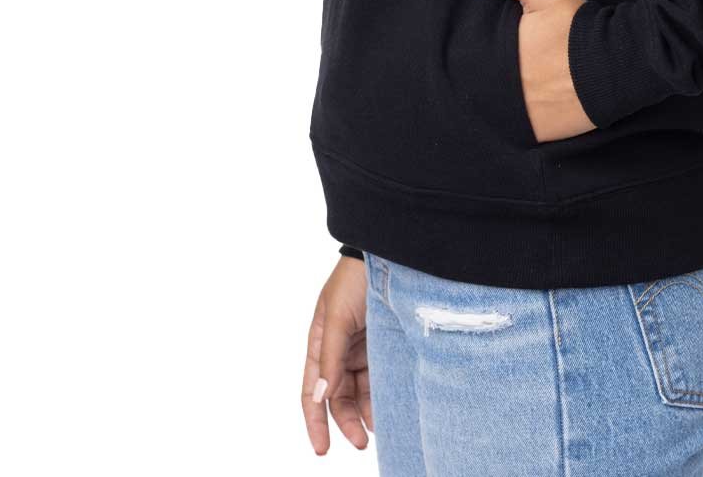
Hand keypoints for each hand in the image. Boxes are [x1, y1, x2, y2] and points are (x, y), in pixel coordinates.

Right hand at [302, 254, 369, 455]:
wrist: (390, 254)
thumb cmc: (356, 279)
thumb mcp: (339, 317)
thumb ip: (330, 357)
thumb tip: (320, 396)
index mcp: (320, 342)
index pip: (312, 391)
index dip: (315, 421)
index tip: (322, 449)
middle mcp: (339, 349)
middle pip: (337, 396)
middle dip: (346, 421)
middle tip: (361, 442)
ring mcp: (362, 347)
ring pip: (359, 390)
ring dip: (366, 410)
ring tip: (380, 426)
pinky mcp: (384, 343)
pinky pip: (379, 376)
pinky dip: (381, 394)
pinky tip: (389, 406)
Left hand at [448, 0, 597, 142]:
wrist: (622, 59)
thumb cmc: (576, 21)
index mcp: (497, 57)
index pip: (466, 61)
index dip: (470, 55)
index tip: (482, 49)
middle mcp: (505, 92)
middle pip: (481, 87)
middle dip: (488, 77)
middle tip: (509, 65)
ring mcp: (523, 117)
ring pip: (498, 111)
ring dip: (502, 100)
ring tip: (520, 83)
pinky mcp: (542, 134)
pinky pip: (521, 129)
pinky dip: (522, 118)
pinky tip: (532, 101)